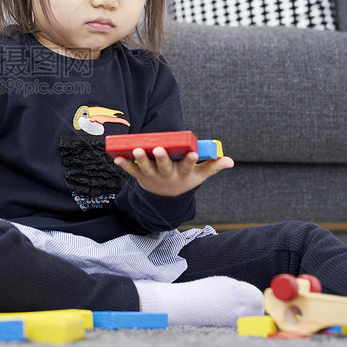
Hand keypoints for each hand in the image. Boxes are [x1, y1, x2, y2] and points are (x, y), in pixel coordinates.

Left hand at [113, 146, 233, 196]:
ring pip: (146, 168)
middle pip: (165, 166)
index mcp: (184, 173)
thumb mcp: (200, 175)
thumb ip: (213, 166)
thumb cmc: (185, 179)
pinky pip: (131, 171)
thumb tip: (230, 161)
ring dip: (141, 159)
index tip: (192, 152)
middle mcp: (168, 175)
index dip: (190, 160)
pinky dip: (124, 164)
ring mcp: (153, 176)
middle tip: (158, 149)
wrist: (166, 197)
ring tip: (137, 150)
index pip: (189, 166)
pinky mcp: (141, 176)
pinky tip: (116, 157)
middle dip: (162, 158)